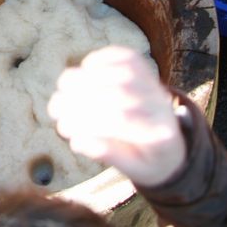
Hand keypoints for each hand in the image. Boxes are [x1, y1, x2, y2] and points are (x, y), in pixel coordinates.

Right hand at [48, 46, 184, 187]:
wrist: (171, 142)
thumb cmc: (147, 158)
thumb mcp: (133, 169)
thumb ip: (109, 155)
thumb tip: (78, 141)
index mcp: (162, 137)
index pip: (125, 124)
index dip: (90, 123)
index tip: (63, 128)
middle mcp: (162, 107)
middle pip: (124, 94)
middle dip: (85, 97)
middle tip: (54, 105)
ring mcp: (156, 86)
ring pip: (126, 72)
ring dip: (90, 76)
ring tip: (62, 84)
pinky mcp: (148, 72)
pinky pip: (128, 57)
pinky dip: (105, 58)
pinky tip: (84, 67)